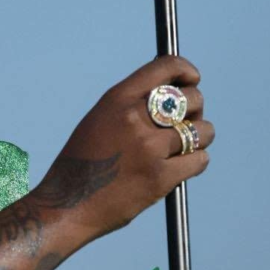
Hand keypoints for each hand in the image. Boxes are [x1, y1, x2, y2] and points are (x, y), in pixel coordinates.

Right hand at [30, 55, 213, 242]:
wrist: (68, 202)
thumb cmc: (85, 161)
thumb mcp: (101, 119)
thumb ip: (131, 105)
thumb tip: (173, 96)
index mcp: (117, 99)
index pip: (165, 67)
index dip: (185, 69)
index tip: (192, 78)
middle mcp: (134, 118)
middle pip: (191, 98)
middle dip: (196, 108)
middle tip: (188, 120)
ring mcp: (149, 148)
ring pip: (202, 130)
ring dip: (201, 136)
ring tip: (187, 144)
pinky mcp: (160, 177)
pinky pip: (199, 160)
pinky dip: (197, 161)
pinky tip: (183, 164)